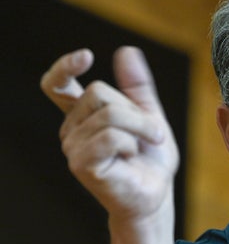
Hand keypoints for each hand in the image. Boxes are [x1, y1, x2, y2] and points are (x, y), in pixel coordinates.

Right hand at [41, 46, 178, 221]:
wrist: (156, 193)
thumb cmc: (151, 158)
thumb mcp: (149, 114)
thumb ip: (137, 85)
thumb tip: (126, 51)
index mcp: (83, 115)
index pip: (57, 86)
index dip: (65, 67)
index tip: (86, 56)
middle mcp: (72, 129)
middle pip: (99, 93)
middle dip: (135, 110)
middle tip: (150, 133)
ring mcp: (73, 147)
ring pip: (110, 114)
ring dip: (141, 128)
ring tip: (144, 146)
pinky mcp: (81, 164)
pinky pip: (111, 136)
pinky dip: (132, 142)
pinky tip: (131, 157)